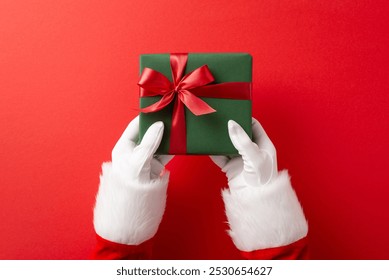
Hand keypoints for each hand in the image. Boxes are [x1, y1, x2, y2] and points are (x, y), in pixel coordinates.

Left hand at [111, 116, 172, 183]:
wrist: (134, 207)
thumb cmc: (129, 182)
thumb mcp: (139, 158)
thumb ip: (150, 141)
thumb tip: (159, 124)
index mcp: (124, 147)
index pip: (135, 127)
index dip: (146, 118)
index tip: (157, 110)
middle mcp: (135, 151)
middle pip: (148, 134)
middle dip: (159, 127)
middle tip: (171, 117)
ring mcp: (146, 159)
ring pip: (158, 144)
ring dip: (167, 138)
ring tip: (177, 127)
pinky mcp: (155, 167)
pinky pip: (165, 154)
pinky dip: (172, 149)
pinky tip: (178, 143)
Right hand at [212, 118, 307, 251]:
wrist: (255, 203)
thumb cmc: (262, 179)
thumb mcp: (254, 156)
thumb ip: (242, 140)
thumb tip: (231, 123)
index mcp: (263, 145)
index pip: (254, 126)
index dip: (244, 118)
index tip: (233, 110)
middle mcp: (252, 151)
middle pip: (239, 134)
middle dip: (229, 127)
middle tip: (219, 117)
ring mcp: (240, 160)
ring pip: (227, 145)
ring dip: (220, 139)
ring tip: (210, 129)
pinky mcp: (230, 168)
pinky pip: (220, 157)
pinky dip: (213, 151)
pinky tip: (206, 144)